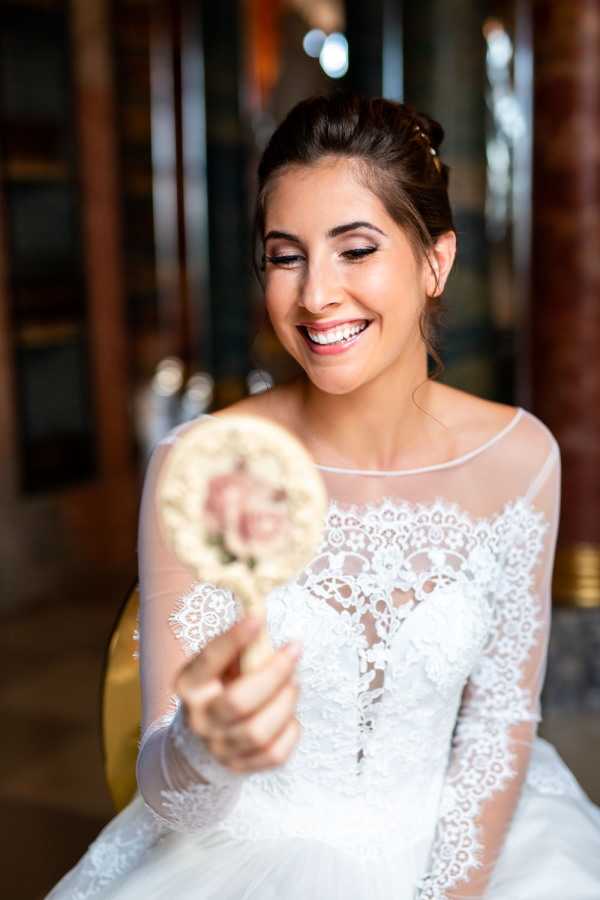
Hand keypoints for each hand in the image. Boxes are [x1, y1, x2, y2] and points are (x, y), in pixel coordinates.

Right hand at [174, 617, 301, 773]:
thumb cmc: (220, 687)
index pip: (210, 659)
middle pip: (238, 701)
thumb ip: (240, 647)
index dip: (234, 638)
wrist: (203, 740)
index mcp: (189, 685)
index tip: (258, 616)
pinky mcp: (240, 767)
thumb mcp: (220, 664)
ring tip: (293, 684)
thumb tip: (262, 613)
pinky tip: (289, 716)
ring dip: (285, 702)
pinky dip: (290, 730)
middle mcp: (200, 719)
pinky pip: (275, 754)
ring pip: (259, 731)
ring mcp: (219, 748)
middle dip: (274, 673)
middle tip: (294, 651)